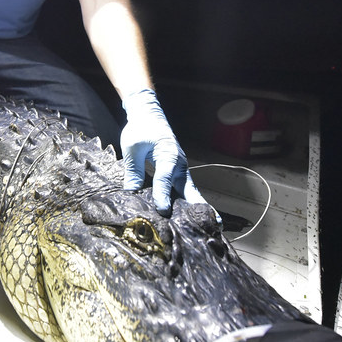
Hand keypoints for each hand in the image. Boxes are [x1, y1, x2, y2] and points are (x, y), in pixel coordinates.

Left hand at [121, 88, 206, 215]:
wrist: (148, 116)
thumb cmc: (140, 129)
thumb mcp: (132, 147)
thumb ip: (133, 170)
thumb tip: (131, 193)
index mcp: (168, 154)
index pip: (164, 178)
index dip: (162, 194)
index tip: (162, 210)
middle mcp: (179, 164)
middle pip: (189, 189)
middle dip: (198, 206)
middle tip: (211, 223)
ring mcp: (181, 169)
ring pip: (190, 192)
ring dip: (196, 208)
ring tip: (209, 226)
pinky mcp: (178, 173)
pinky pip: (185, 190)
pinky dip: (189, 203)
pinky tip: (191, 218)